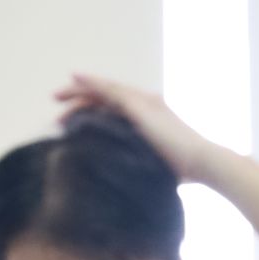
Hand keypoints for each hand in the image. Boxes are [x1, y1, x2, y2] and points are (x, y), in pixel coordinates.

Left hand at [54, 72, 223, 182]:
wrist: (201, 161)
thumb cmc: (183, 170)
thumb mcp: (153, 163)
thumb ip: (138, 161)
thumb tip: (120, 179)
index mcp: (148, 115)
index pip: (113, 107)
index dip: (91, 108)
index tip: (70, 118)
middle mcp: (145, 102)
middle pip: (105, 95)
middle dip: (79, 97)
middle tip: (56, 103)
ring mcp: (143, 102)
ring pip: (104, 90)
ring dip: (79, 91)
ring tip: (57, 96)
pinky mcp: (140, 106)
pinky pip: (110, 90)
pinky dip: (92, 84)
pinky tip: (75, 81)